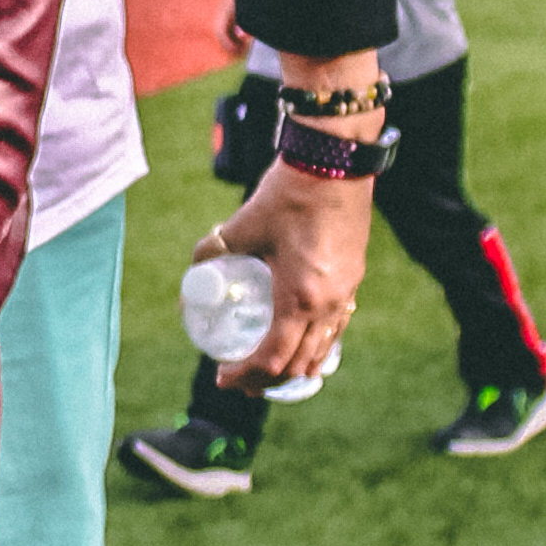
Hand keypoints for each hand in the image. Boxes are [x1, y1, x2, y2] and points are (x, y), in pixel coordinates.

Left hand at [218, 157, 374, 387]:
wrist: (334, 164)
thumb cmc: (287, 195)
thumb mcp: (242, 226)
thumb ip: (212, 252)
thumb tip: (191, 277)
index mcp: (299, 299)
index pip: (273, 359)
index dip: (245, 375)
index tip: (223, 376)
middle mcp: (328, 304)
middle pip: (299, 364)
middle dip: (267, 380)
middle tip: (241, 378)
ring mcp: (346, 293)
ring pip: (323, 349)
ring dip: (295, 367)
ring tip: (268, 367)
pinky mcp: (354, 279)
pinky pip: (337, 326)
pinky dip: (316, 343)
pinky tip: (300, 338)